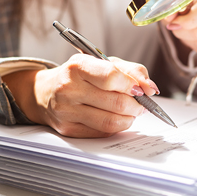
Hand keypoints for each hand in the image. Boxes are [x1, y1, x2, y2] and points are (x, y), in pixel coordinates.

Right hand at [3, 54, 159, 137]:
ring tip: (131, 112)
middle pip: (116, 102)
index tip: (141, 89)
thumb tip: (151, 88)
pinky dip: (116, 127)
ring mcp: (66, 111)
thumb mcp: (102, 63)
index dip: (132, 85)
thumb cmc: (79, 75)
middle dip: (136, 105)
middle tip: (141, 103)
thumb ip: (130, 70)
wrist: (45, 92)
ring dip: (129, 118)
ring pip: (111, 122)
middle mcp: (68, 88)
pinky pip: (102, 132)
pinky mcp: (68, 129)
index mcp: (77, 66)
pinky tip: (115, 118)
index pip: (111, 77)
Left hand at [163, 0, 196, 57]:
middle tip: (178, 29)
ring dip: (191, 42)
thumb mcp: (171, 4)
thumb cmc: (181, 3)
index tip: (173, 24)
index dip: (187, 21)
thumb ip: (169, 10)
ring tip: (188, 32)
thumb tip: (170, 19)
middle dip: (184, 34)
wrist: (196, 4)